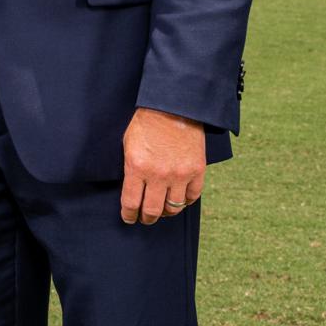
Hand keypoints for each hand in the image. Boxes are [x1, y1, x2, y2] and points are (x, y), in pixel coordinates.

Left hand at [120, 107, 205, 224]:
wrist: (173, 107)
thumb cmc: (146, 124)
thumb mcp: (128, 145)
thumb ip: (130, 169)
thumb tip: (131, 191)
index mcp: (137, 167)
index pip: (131, 202)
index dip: (129, 215)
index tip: (129, 218)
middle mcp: (159, 175)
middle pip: (152, 210)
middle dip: (146, 218)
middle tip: (144, 218)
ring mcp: (180, 174)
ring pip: (173, 208)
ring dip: (165, 212)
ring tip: (161, 211)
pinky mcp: (197, 171)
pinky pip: (192, 197)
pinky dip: (185, 202)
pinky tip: (178, 200)